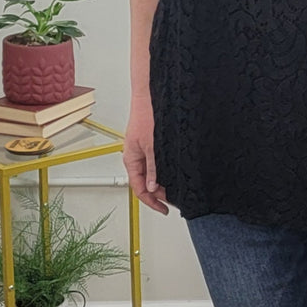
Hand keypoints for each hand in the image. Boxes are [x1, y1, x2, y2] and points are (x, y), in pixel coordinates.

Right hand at [123, 99, 169, 214]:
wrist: (150, 97)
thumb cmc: (146, 116)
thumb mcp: (152, 146)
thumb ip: (152, 168)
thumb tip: (152, 186)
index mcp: (131, 159)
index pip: (138, 188)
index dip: (151, 201)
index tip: (163, 209)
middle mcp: (136, 157)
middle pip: (145, 182)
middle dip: (159, 193)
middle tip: (174, 199)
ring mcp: (143, 151)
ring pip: (152, 173)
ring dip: (162, 181)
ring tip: (176, 187)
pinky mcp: (150, 144)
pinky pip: (156, 163)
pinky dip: (164, 170)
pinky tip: (174, 172)